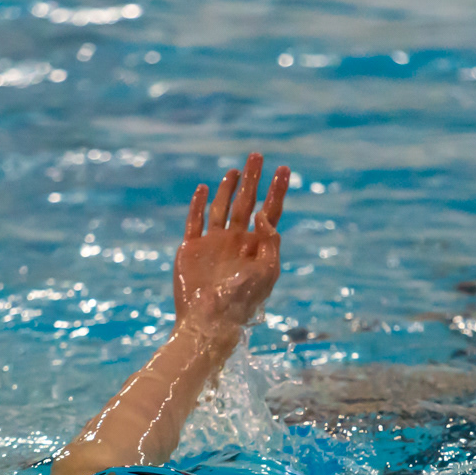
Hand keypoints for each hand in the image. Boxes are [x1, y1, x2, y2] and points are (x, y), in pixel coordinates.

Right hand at [173, 152, 290, 346]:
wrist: (209, 319)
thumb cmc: (242, 300)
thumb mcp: (267, 270)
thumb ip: (270, 239)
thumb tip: (264, 213)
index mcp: (256, 248)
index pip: (271, 212)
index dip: (277, 190)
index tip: (283, 168)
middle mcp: (236, 243)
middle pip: (247, 203)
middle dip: (253, 180)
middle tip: (257, 155)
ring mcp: (213, 245)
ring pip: (221, 208)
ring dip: (228, 188)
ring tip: (235, 170)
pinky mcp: (191, 249)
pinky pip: (194, 221)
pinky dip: (197, 204)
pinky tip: (203, 188)